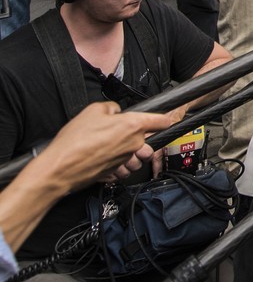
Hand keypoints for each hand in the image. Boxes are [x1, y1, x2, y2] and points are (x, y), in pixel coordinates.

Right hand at [32, 102, 177, 187]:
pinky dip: (116, 164)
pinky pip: (122, 167)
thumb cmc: (74, 142)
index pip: (161, 121)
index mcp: (132, 126)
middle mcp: (134, 144)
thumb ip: (111, 108)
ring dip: (129, 152)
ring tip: (110, 147)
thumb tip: (115, 112)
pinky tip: (103, 159)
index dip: (163, 118)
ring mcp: (126, 160)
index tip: (164, 118)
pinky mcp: (116, 173)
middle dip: (139, 137)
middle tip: (120, 133)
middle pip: (148, 140)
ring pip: (137, 156)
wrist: (59, 168)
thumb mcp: (92, 111)